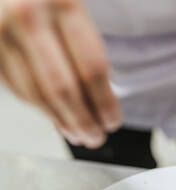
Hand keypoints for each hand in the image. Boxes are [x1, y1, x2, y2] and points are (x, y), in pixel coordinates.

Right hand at [0, 0, 121, 146]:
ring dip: (62, 123)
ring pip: (38, 97)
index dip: (105, 104)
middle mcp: (29, 16)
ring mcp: (3, 34)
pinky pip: (20, 92)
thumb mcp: (73, 4)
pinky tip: (57, 117)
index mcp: (63, 1)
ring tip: (79, 134)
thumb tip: (102, 102)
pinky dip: (42, 111)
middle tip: (96, 137)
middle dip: (84, 122)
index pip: (92, 69)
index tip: (112, 121)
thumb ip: (86, 46)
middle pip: (64, 90)